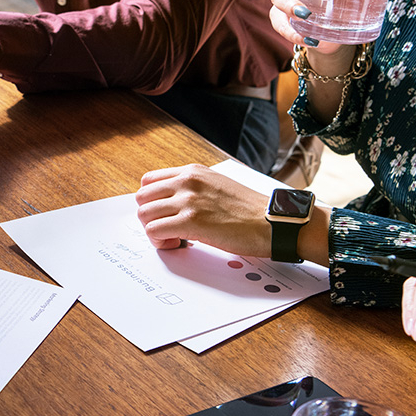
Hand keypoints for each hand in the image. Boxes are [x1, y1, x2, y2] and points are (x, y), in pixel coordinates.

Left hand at [135, 164, 271, 255]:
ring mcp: (188, 201)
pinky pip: (154, 231)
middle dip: (149, 216)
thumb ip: (193, 189)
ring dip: (153, 230)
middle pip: (142, 197)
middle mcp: (187, 181)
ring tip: (172, 237)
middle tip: (166, 228)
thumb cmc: (250, 210)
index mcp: (193, 171)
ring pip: (144, 214)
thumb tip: (172, 203)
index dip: (152, 201)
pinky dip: (160, 241)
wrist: (273, 222)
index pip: (149, 180)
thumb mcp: (217, 185)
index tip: (163, 213)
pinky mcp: (191, 222)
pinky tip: (176, 244)